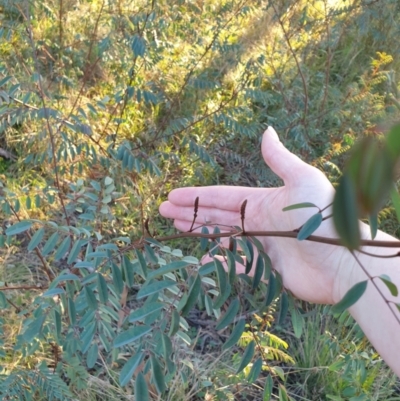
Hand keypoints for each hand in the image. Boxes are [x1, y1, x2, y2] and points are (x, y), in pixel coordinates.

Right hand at [160, 127, 354, 303]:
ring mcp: (262, 246)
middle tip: (164, 211)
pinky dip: (220, 261)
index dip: (196, 196)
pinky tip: (204, 258)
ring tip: (176, 228)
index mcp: (262, 201)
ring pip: (222, 237)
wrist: (344, 262)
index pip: (221, 197)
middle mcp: (259, 222)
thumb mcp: (301, 180)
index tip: (173, 195)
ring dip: (200, 232)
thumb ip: (279, 159)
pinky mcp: (267, 270)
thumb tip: (267, 130)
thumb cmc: (322, 218)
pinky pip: (237, 264)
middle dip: (191, 212)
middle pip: (217, 216)